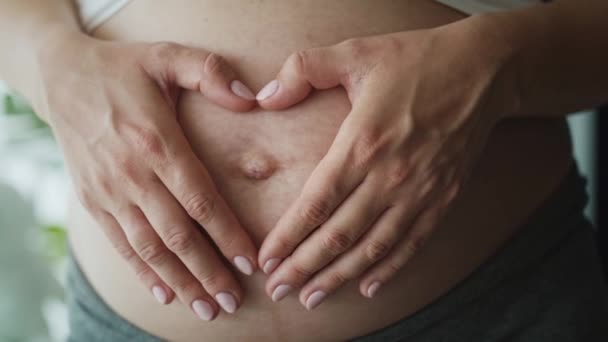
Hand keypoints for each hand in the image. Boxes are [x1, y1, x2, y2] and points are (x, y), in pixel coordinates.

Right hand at [37, 32, 259, 319]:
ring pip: (150, 248)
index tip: (251, 262)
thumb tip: (253, 98)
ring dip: (181, 281)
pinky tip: (165, 293)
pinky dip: (143, 272)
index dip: (227, 234)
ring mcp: (109, 191)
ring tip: (206, 308)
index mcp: (158, 142)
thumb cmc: (124, 68)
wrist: (62, 77)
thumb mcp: (168, 55)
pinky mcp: (93, 200)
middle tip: (233, 301)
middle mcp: (132, 174)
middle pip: (178, 234)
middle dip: (208, 271)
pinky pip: (120, 244)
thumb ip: (212, 74)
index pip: (200, 200)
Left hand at [256, 21, 513, 308]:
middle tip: (277, 290)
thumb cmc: (417, 60)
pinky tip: (368, 286)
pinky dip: (390, 268)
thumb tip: (264, 96)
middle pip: (339, 235)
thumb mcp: (355, 52)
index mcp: (362, 143)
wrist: (485, 69)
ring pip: (372, 247)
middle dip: (304, 267)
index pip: (315, 204)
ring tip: (312, 298)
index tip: (265, 260)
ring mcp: (419, 192)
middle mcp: (390, 176)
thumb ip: (303, 70)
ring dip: (339, 277)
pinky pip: (413, 243)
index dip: (288, 237)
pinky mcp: (443, 197)